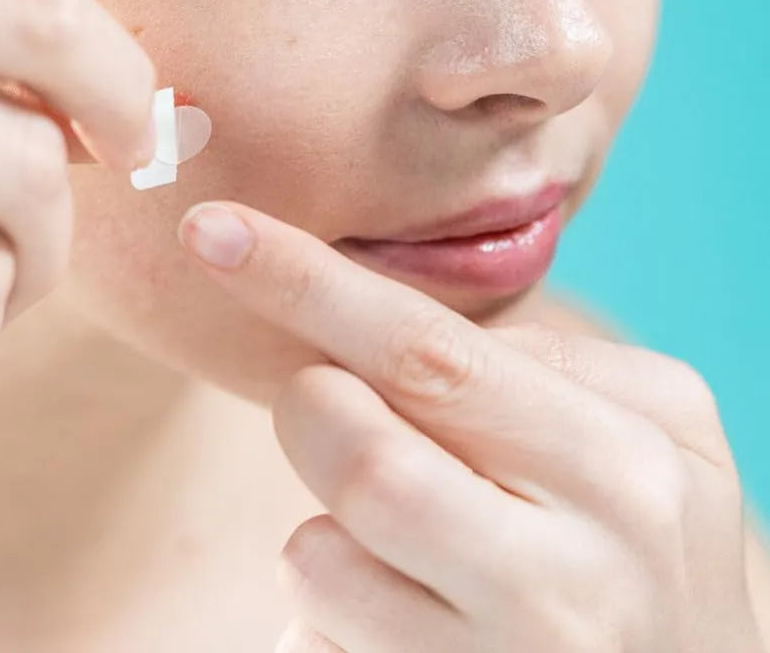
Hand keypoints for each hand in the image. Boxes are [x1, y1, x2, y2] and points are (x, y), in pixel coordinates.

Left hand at [177, 200, 762, 652]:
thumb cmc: (634, 538)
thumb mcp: (635, 433)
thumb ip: (520, 364)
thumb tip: (354, 315)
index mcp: (625, 457)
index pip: (427, 349)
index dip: (306, 283)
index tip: (211, 232)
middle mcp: (581, 570)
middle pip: (360, 454)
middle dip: (308, 411)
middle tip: (334, 410)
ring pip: (318, 555)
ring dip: (322, 527)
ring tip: (395, 537)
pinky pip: (319, 632)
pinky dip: (329, 600)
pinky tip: (399, 608)